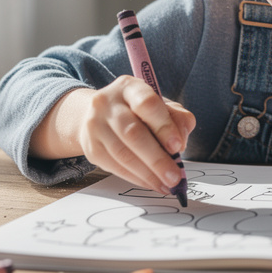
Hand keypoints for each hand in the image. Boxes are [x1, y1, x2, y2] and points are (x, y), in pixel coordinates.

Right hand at [31, 76, 195, 191]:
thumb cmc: (139, 112)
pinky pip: (115, 167)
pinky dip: (137, 178)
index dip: (163, 126)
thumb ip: (177, 119)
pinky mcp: (91, 148)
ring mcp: (95, 126)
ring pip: (122, 154)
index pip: (146, 104)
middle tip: (174, 176)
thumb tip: (180, 144)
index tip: (178, 147)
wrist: (100, 117)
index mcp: (128, 87)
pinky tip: (152, 183)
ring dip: (148, 174)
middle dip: (157, 158)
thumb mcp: (161, 107)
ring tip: (167, 185)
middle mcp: (106, 103)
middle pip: (132, 133)